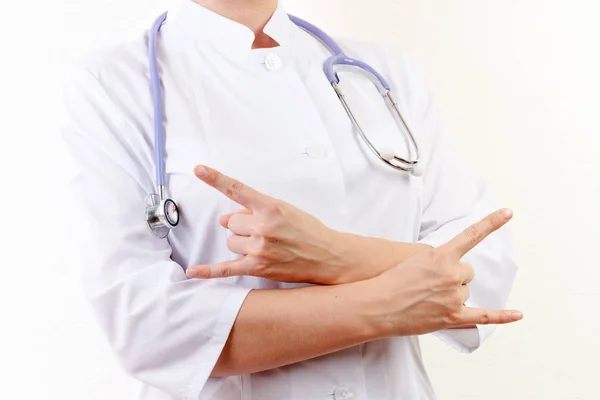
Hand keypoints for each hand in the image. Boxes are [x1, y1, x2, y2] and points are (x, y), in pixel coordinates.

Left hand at [186, 165, 345, 283]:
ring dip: (242, 244)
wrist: (328, 256)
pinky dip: (208, 271)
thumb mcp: (285, 210)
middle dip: (243, 226)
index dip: (215, 178)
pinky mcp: (258, 268)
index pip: (237, 189)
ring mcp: (259, 248)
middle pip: (232, 222)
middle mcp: (263, 227)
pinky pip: (226, 269)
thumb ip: (254, 210)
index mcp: (270, 207)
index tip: (199, 169)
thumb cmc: (308, 231)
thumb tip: (225, 218)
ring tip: (266, 246)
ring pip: (231, 242)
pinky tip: (192, 271)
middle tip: (266, 232)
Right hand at [364, 209, 522, 335]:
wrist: (378, 304)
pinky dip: (502, 316)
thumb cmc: (389, 280)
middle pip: (467, 273)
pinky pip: (483, 316)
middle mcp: (452, 274)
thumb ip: (437, 258)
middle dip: (454, 277)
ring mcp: (454, 296)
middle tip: (430, 283)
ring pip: (465, 292)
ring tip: (427, 299)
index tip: (508, 213)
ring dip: (452, 295)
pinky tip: (517, 314)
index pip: (472, 235)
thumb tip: (448, 266)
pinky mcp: (452, 317)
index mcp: (442, 256)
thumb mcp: (413, 258)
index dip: (491, 223)